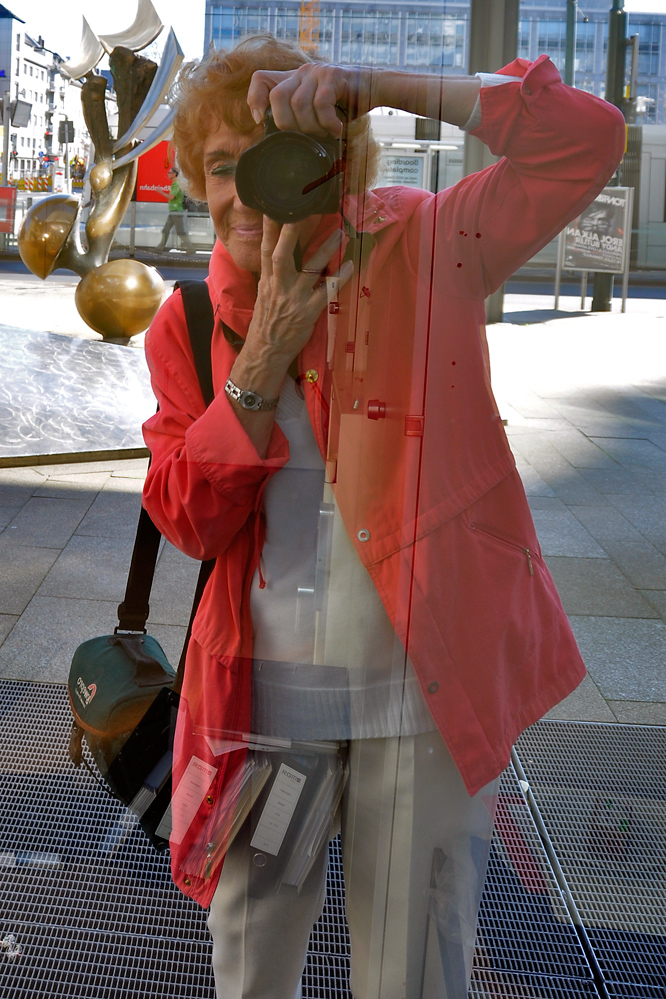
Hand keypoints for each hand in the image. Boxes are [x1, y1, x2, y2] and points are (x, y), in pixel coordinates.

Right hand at [241, 217, 353, 379]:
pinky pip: (327, 291)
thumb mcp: (264, 293)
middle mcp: (278, 285)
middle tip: (301, 210)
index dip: (269, 228)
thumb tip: (278, 253)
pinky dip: (339, 278)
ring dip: (326, 249)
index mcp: (267, 279)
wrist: (266, 350)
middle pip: (282, 254)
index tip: (273, 206)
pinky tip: (350, 266)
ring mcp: (294, 298)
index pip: (266, 248)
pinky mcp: (308, 311)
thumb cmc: (267, 321)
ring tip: (340, 233)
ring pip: (310, 269)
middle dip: (290, 232)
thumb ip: (272, 273)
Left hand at [247, 63, 376, 137]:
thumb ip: (299, 119)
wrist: (376, 88)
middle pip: (277, 97)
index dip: (255, 100)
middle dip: (288, 124)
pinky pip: (321, 104)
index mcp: (293, 80)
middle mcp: (301, 72)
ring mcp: (317, 72)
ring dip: (312, 127)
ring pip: (298, 103)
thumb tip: (282, 144)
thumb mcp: (316, 112)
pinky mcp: (333, 76)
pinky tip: (336, 130)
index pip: (260, 80)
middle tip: (306, 135)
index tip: (260, 121)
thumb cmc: (345, 105)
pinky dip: (328, 123)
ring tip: (324, 133)